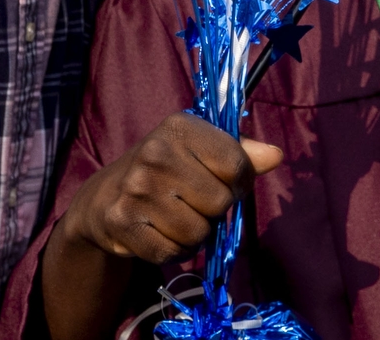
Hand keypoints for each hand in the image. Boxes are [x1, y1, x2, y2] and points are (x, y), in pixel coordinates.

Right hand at [58, 112, 282, 264]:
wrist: (104, 198)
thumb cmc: (164, 171)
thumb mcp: (199, 151)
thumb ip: (239, 153)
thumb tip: (275, 155)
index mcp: (179, 127)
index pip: (238, 165)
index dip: (238, 182)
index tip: (219, 180)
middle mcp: (155, 153)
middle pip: (220, 202)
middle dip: (212, 210)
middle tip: (189, 200)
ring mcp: (136, 189)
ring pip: (198, 233)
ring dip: (194, 234)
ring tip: (173, 217)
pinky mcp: (123, 223)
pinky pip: (174, 252)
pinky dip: (173, 250)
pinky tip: (159, 232)